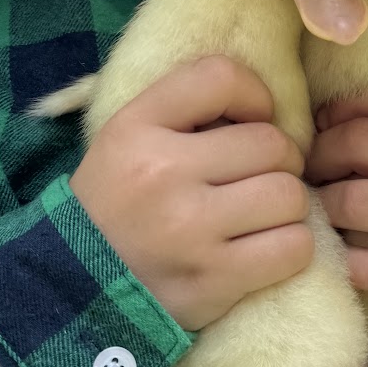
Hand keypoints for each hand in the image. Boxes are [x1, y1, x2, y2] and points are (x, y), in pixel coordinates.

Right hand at [70, 56, 312, 331]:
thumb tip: (264, 107)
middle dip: (278, 161)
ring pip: (289, 195)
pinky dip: (290, 248)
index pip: (221, 78)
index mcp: (136, 129)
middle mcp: (162, 173)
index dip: (254, 96)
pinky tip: (265, 249)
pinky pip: (292, 248)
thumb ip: (184, 110)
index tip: (248, 121)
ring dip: (286, 207)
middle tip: (258, 178)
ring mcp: (188, 230)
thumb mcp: (127, 139)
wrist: (75, 289)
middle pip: (271, 144)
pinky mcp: (211, 281)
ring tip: (261, 216)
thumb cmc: (117, 205)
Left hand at [306, 74, 367, 351]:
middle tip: (313, 176)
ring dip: (323, 208)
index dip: (344, 106)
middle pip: (359, 141)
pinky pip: (364, 262)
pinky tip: (342, 257)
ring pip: (352, 200)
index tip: (328, 129)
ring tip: (324, 215)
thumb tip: (320, 116)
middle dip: (319, 158)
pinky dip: (340, 259)